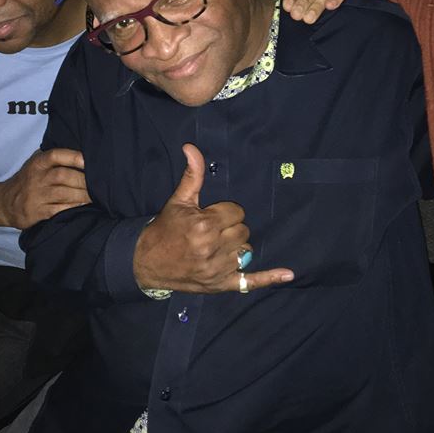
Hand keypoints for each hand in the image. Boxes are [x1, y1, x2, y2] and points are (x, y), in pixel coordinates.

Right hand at [0, 148, 89, 228]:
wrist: (3, 202)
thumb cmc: (27, 181)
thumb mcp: (35, 164)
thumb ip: (54, 159)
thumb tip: (85, 155)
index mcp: (38, 163)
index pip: (56, 155)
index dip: (73, 156)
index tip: (88, 160)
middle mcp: (36, 177)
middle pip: (64, 175)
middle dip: (84, 180)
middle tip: (99, 184)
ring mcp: (36, 195)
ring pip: (64, 193)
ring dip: (83, 195)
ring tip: (96, 196)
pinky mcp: (37, 212)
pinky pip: (59, 209)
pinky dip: (73, 207)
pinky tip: (83, 206)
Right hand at [133, 144, 294, 293]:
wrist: (146, 263)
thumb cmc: (164, 229)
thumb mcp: (178, 200)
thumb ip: (192, 175)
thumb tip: (192, 148)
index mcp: (204, 225)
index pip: (236, 212)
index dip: (225, 212)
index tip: (210, 216)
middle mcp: (212, 247)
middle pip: (243, 231)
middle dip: (230, 228)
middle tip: (211, 231)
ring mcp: (218, 269)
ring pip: (247, 251)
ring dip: (236, 247)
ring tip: (217, 247)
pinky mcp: (220, 284)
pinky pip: (250, 281)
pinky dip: (268, 277)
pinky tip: (287, 273)